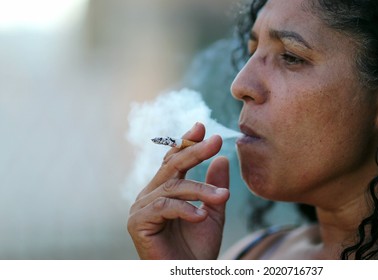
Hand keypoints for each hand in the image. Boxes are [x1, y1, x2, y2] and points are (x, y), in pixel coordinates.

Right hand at [127, 122, 229, 258]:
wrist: (187, 274)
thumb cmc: (197, 248)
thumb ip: (215, 186)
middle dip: (195, 151)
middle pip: (172, 165)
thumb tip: (222, 159)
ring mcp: (141, 207)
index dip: (187, 142)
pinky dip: (185, 209)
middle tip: (215, 141)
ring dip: (200, 190)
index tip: (202, 126)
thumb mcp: (213, 212)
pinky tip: (201, 216)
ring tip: (223, 198)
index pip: (174, 160)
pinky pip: (163, 206)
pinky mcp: (137, 222)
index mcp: (165, 189)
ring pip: (173, 187)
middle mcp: (150, 194)